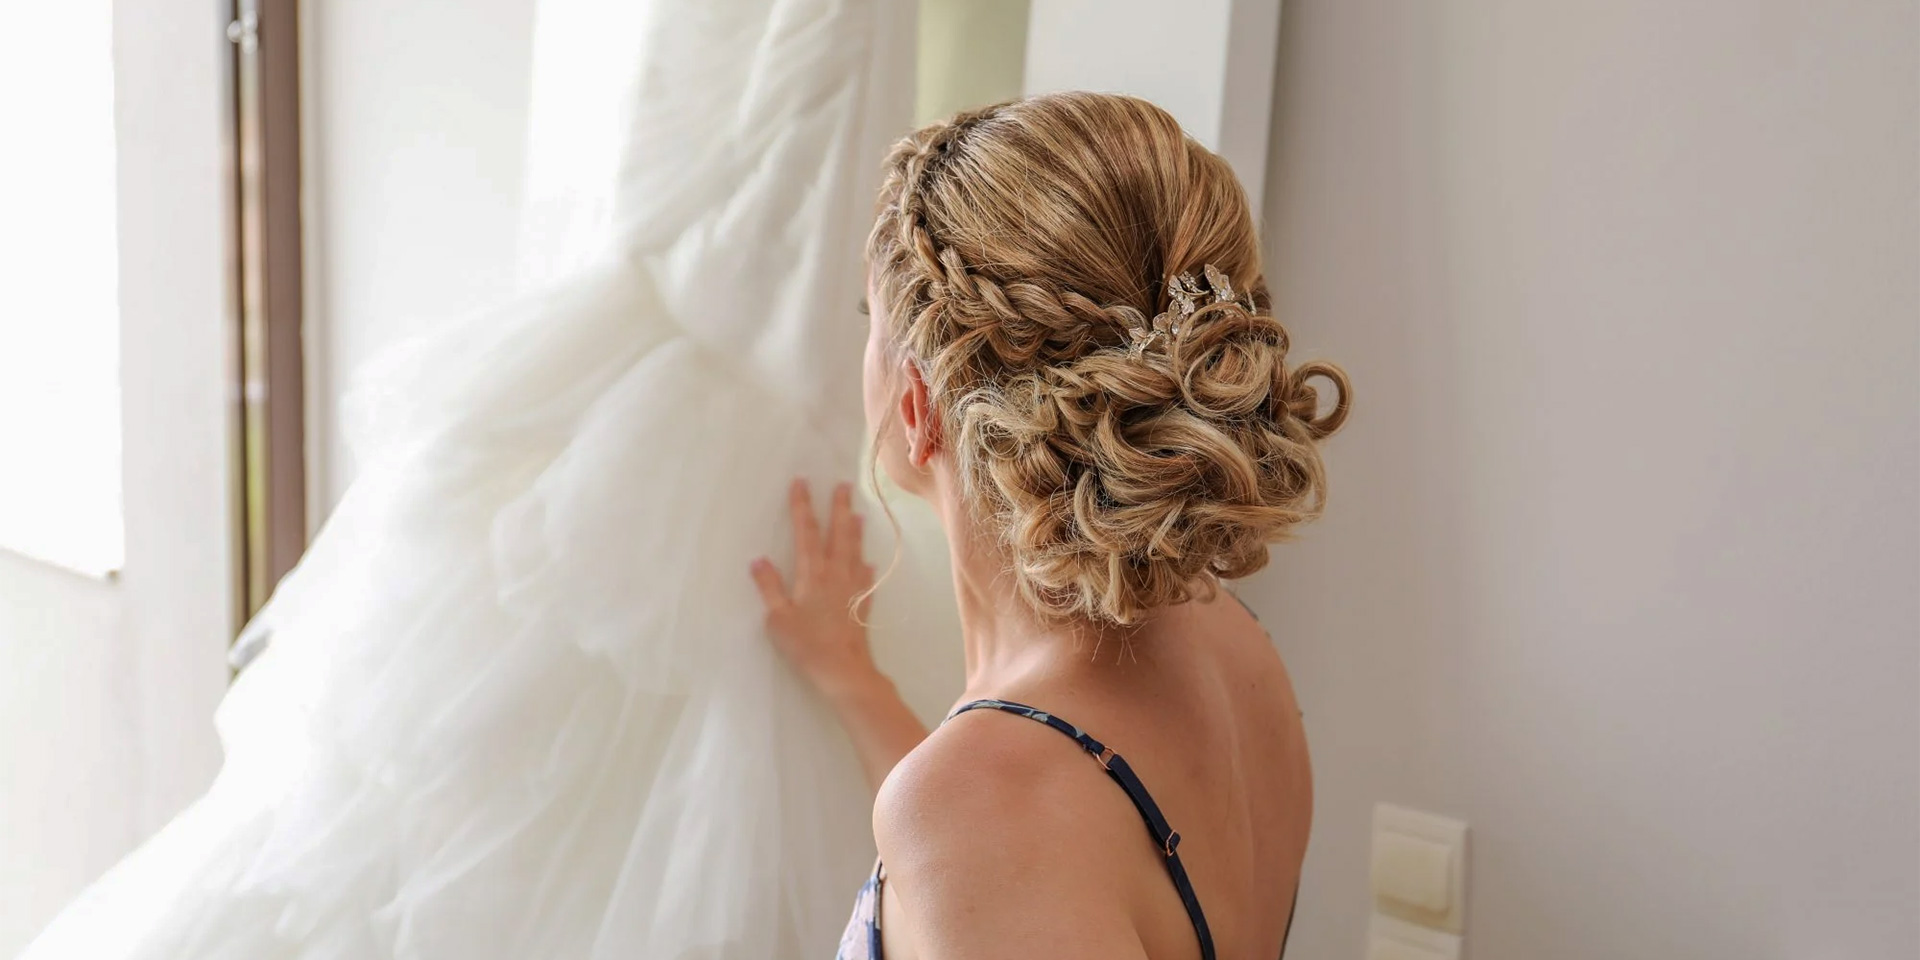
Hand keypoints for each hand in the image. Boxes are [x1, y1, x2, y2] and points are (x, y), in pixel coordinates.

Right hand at [752, 479, 878, 700]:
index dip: (803, 506)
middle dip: (839, 507)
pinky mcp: (863, 603)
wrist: (844, 670)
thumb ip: (769, 587)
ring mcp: (853, 587)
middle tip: (843, 485)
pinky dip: (865, 565)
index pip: (806, 532)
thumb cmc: (806, 644)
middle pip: (838, 533)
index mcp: (812, 573)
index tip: (802, 482)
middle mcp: (836, 573)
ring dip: (855, 530)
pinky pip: (866, 577)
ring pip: (855, 550)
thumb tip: (758, 560)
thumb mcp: (778, 618)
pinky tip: (868, 562)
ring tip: (858, 513)